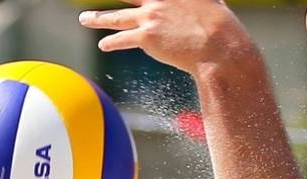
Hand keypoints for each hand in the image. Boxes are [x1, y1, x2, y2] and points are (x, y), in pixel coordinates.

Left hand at [78, 0, 254, 75]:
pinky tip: (104, 45)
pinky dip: (111, 42)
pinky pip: (122, 39)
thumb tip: (207, 3)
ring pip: (116, 17)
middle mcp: (158, 0)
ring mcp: (151, 16)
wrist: (220, 46)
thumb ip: (200, 1)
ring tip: (84, 19)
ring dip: (98, 18)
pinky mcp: (147, 37)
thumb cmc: (221, 27)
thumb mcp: (211, 3)